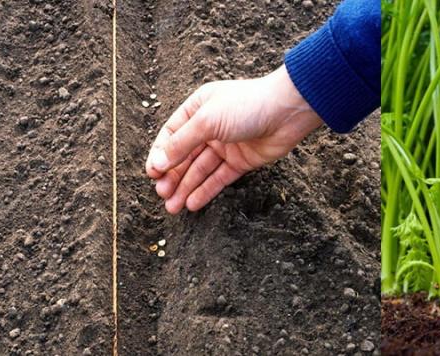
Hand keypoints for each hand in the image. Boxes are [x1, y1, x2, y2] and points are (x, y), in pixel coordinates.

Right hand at [145, 65, 322, 213]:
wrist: (287, 112)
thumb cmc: (247, 105)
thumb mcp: (207, 121)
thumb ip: (182, 144)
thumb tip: (158, 163)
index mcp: (198, 109)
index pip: (171, 135)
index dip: (161, 155)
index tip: (152, 174)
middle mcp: (210, 127)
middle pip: (185, 156)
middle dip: (172, 176)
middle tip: (162, 194)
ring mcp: (227, 145)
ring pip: (201, 170)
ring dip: (186, 188)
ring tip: (172, 207)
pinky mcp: (242, 161)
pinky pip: (220, 178)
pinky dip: (206, 191)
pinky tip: (193, 204)